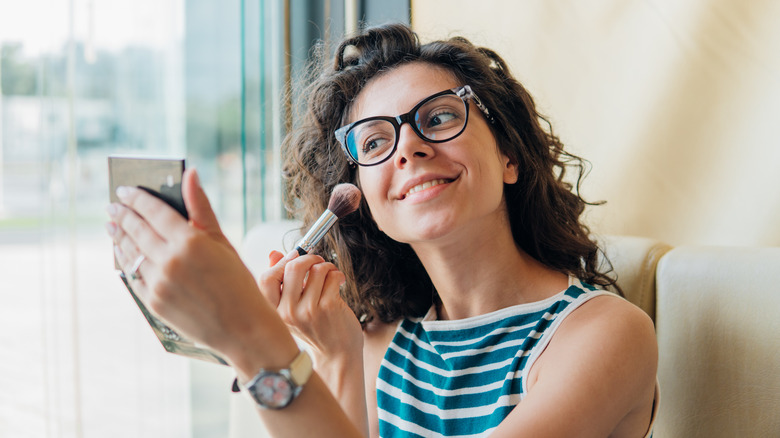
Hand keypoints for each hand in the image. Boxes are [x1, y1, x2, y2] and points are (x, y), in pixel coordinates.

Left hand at [106, 169, 297, 372]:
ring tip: (114, 228)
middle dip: (122, 215)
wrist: (243, 328)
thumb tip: (191, 174)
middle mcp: (170, 260)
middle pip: (136, 230)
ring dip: (119, 238)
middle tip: (113, 206)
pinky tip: (127, 255)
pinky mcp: (154, 302)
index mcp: (190, 241)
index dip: (136, 198)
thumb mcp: (223, 242)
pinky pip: (134, 276)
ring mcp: (159, 283)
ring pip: (130, 253)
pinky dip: (127, 262)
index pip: (154, 211)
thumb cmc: (239, 282)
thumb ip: (201, 208)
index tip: (124, 190)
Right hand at [259, 251, 362, 365]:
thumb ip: (282, 283)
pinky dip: (338, 275)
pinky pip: (332, 276)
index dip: (282, 262)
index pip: (267, 278)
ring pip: (316, 269)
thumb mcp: (292, 310)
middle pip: (293, 267)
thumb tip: (273, 254)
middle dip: (309, 258)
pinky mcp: (328, 307)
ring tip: (331, 275)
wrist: (337, 355)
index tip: (295, 256)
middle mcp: (289, 312)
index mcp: (276, 312)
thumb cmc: (316, 330)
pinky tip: (339, 283)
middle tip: (317, 261)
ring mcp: (308, 310)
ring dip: (327, 267)